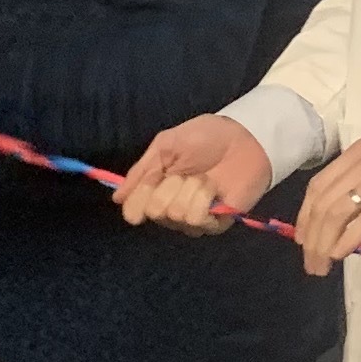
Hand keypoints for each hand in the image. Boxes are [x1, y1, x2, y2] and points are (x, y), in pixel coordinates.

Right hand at [122, 115, 273, 234]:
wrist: (243, 138)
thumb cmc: (205, 138)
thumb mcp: (166, 145)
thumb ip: (141, 171)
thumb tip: (117, 199)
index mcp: (156, 190)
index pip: (134, 210)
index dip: (138, 200)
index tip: (150, 182)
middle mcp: (171, 209)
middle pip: (154, 212)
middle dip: (170, 186)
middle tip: (185, 172)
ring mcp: (193, 218)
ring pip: (176, 215)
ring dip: (191, 189)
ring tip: (205, 177)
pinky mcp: (215, 224)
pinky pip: (197, 220)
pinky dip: (204, 198)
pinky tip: (215, 188)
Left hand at [300, 101, 360, 272]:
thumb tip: (352, 202)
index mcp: (359, 151)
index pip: (317, 186)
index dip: (305, 216)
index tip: (304, 238)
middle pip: (321, 204)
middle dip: (310, 237)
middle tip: (310, 259)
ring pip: (337, 214)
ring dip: (323, 245)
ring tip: (322, 265)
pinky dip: (347, 241)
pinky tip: (341, 254)